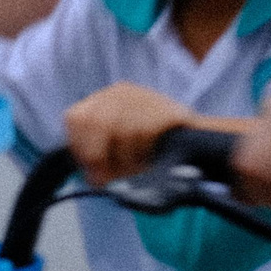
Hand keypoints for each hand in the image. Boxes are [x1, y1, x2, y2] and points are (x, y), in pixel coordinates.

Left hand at [64, 84, 243, 185]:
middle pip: (94, 123)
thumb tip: (93, 177)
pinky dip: (147, 152)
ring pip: (121, 131)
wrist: (195, 142)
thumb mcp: (118, 150)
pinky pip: (146, 133)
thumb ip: (98, 158)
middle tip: (112, 174)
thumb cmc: (151, 150)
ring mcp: (143, 97)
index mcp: (102, 101)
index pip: (75, 118)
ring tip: (139, 163)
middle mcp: (119, 92)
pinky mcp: (165, 108)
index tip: (92, 168)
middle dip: (100, 155)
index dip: (80, 147)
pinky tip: (153, 155)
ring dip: (129, 157)